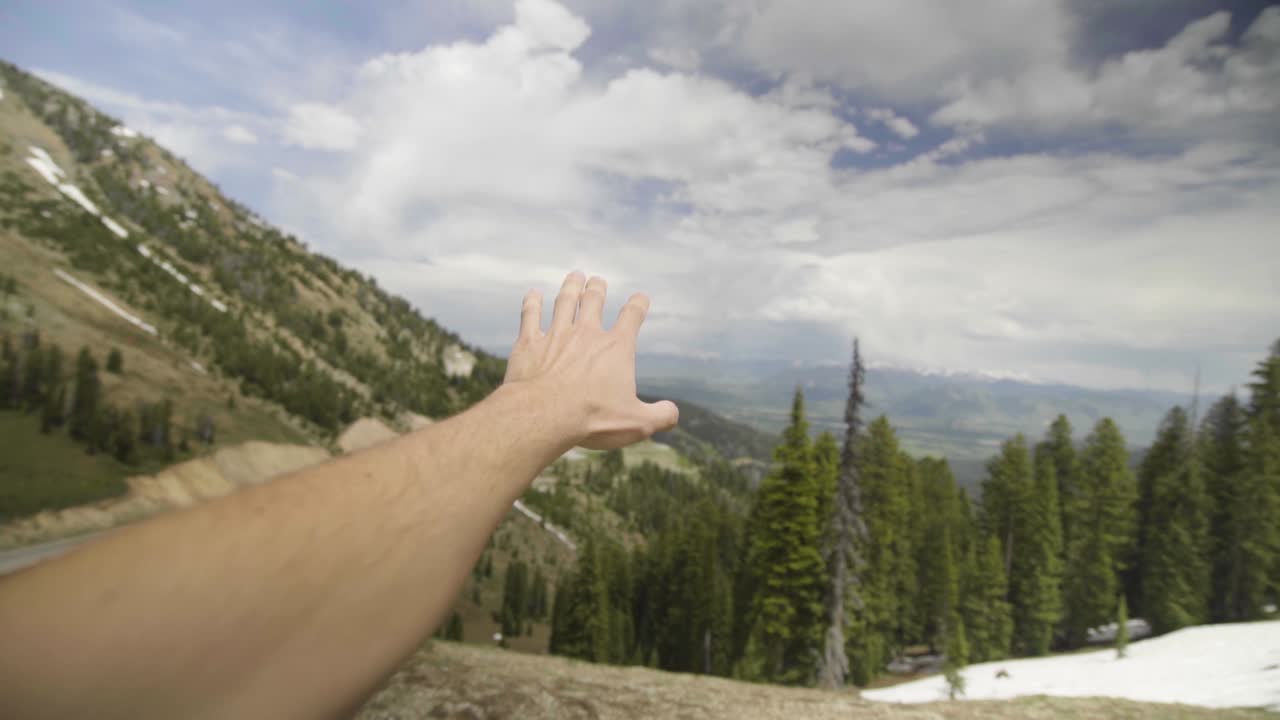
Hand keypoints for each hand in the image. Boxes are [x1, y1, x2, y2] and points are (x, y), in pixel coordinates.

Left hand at [504, 271, 678, 449]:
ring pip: (565, 301)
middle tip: (598, 280)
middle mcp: (587, 333)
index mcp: (616, 348)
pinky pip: (530, 315)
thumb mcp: (637, 424)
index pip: (632, 317)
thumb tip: (673, 412)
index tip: (641, 298)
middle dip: (597, 288)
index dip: (638, 305)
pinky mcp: (529, 344)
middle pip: (594, 301)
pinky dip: (532, 303)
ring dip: (570, 287)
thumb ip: (660, 416)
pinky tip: (533, 294)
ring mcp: (556, 335)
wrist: (544, 415)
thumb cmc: (593, 419)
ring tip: (574, 276)